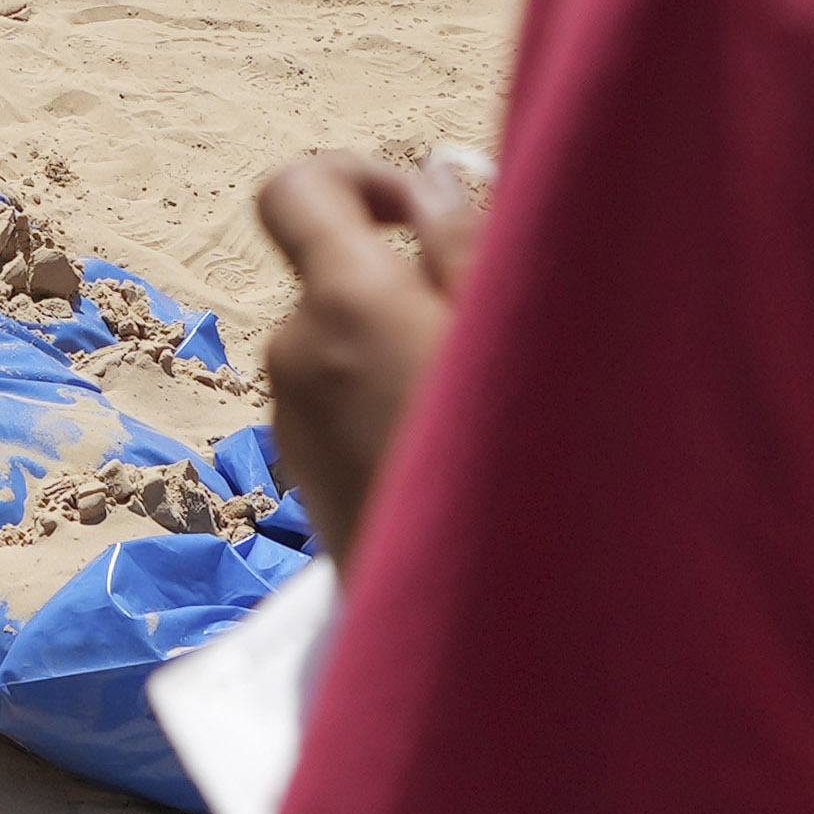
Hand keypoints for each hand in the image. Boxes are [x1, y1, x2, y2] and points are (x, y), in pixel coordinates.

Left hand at [250, 144, 483, 556]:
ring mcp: (292, 424)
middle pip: (341, 274)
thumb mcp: (515, 334)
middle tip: (500, 331)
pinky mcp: (307, 478)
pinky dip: (397, 401)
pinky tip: (462, 458)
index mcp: (343, 304)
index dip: (358, 178)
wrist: (484, 637)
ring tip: (494, 409)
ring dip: (412, 346)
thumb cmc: (521, 475)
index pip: (293, 190)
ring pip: (352, 341)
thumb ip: (471, 240)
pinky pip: (348, 402)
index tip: (427, 215)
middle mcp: (296, 356)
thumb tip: (436, 176)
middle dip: (414, 280)